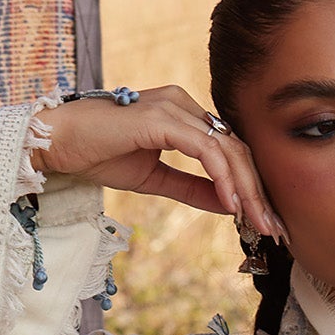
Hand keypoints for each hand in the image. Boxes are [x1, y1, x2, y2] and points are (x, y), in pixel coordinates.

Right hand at [30, 90, 283, 240]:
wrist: (59, 143)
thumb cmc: (98, 155)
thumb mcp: (155, 179)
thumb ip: (192, 189)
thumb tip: (228, 205)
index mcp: (184, 116)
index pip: (231, 150)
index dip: (252, 186)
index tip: (265, 221)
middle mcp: (183, 105)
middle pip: (237, 148)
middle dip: (259, 192)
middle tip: (274, 229)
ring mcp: (173, 108)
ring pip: (227, 149)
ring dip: (247, 189)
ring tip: (257, 222)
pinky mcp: (160, 119)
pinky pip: (204, 149)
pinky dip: (222, 177)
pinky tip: (231, 203)